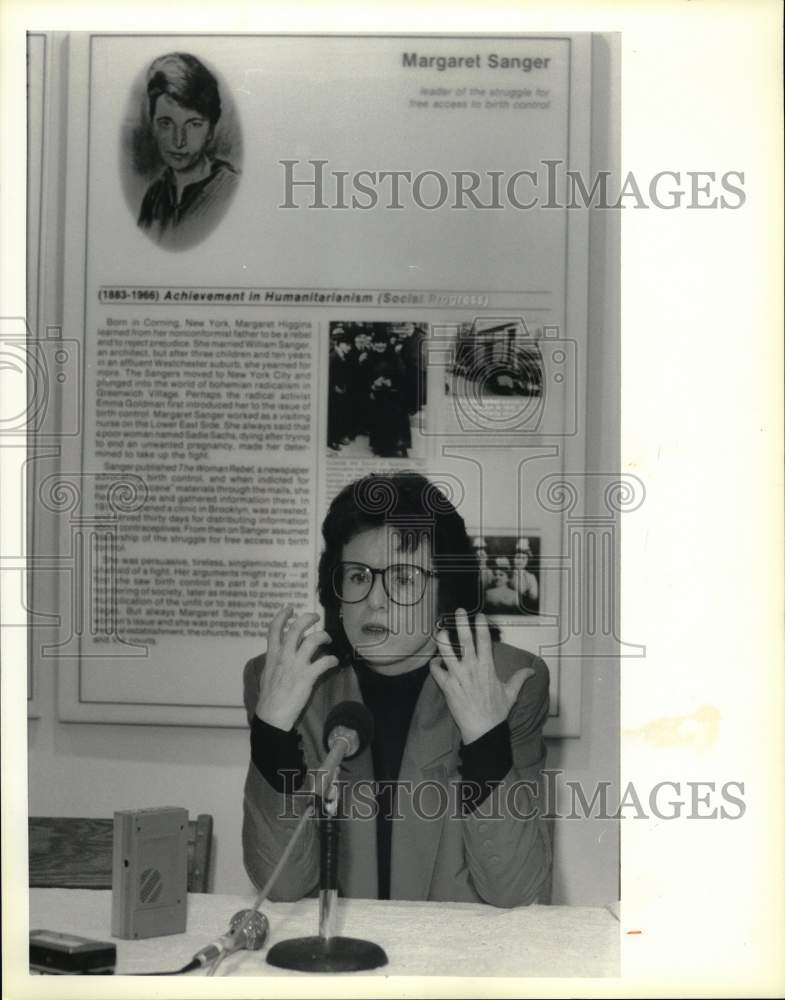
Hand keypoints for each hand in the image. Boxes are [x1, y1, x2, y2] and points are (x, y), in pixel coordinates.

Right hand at [255, 606, 338, 731]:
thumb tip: (284, 653)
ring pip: (312, 640)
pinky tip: (334, 661)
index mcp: (272, 656)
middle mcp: (284, 656)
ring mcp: (296, 665)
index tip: (289, 608)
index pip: (274, 629)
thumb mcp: (268, 674)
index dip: (282, 616)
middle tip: (315, 616)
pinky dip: (332, 659)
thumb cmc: (269, 698)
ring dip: (323, 635)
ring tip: (328, 638)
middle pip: (296, 629)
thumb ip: (276, 661)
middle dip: (307, 618)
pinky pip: (324, 661)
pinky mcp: (307, 677)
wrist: (272, 716)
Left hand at [430, 609, 532, 744]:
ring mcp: (458, 677)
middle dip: (462, 624)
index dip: (481, 626)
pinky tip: (435, 662)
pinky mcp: (448, 687)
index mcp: (487, 667)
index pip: (485, 641)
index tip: (479, 615)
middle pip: (465, 641)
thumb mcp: (511, 693)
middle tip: (459, 611)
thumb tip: (532, 671)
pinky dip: (434, 665)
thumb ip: (520, 678)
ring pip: (447, 653)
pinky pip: (437, 672)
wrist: (483, 730)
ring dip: (442, 641)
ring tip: (440, 631)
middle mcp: (472, 668)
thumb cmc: (497, 712)